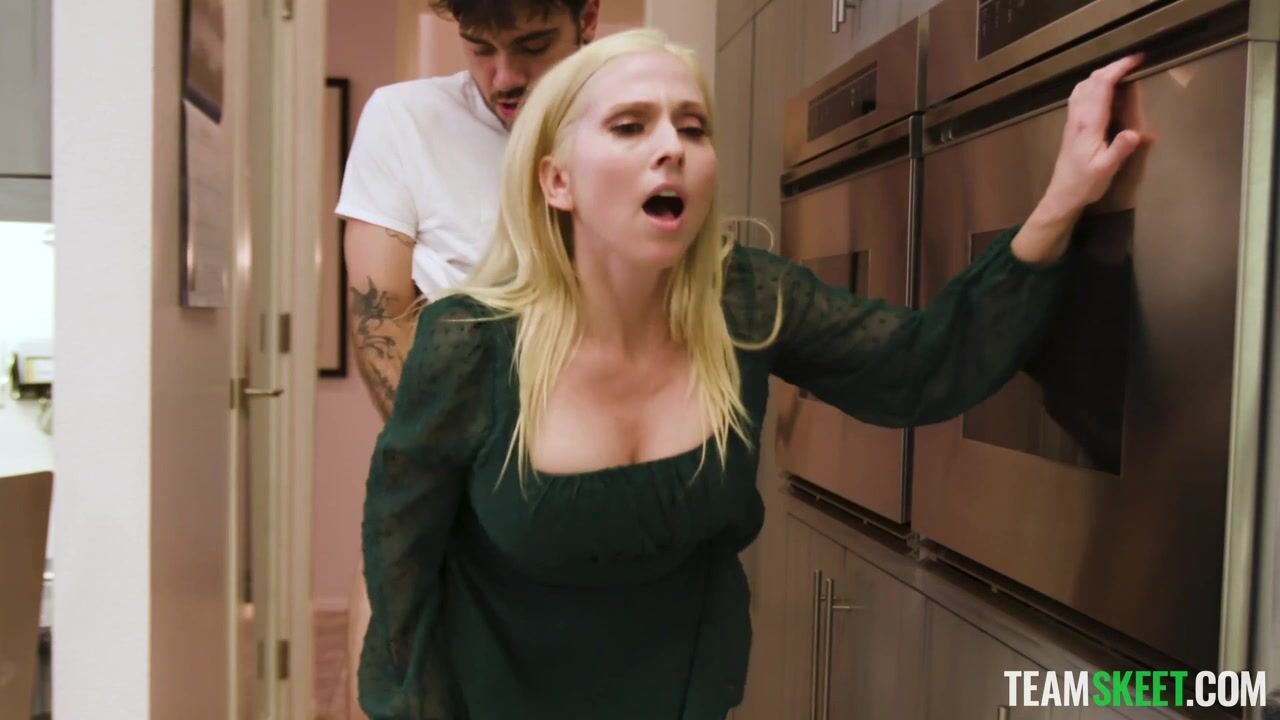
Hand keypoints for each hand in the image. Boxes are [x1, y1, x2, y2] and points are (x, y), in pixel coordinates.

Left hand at [1038, 53, 1147, 220]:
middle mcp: (1078, 117)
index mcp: (1089, 123)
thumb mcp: (1106, 170)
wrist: (1061, 196)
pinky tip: (1102, 91)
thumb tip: (1136, 133)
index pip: (1102, 86)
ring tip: (1121, 73)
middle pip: (1092, 81)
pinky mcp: (1071, 126)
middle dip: (1113, 66)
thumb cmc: (1084, 184)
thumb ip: (1120, 150)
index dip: (1119, 68)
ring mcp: (1072, 120)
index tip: (1137, 59)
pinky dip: (1093, 85)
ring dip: (1101, 74)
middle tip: (1135, 62)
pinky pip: (1080, 97)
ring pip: (1083, 87)